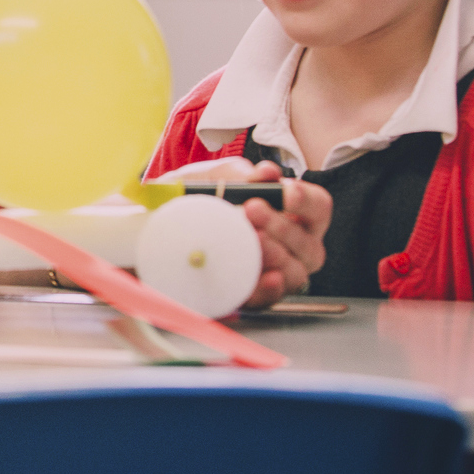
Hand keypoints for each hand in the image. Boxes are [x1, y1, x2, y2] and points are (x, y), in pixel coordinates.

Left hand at [161, 158, 329, 307]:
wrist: (154, 224)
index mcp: (290, 215)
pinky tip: (266, 276)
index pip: (319, 208)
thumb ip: (241, 175)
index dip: (308, 201)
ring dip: (278, 254)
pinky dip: (269, 288)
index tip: (285, 192)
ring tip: (252, 238)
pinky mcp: (248, 295)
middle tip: (253, 209)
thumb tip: (267, 174)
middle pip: (310, 245)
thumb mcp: (214, 178)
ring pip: (296, 273)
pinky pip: (269, 300)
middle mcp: (289, 247)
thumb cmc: (196, 198)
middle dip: (285, 227)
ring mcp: (272, 274)